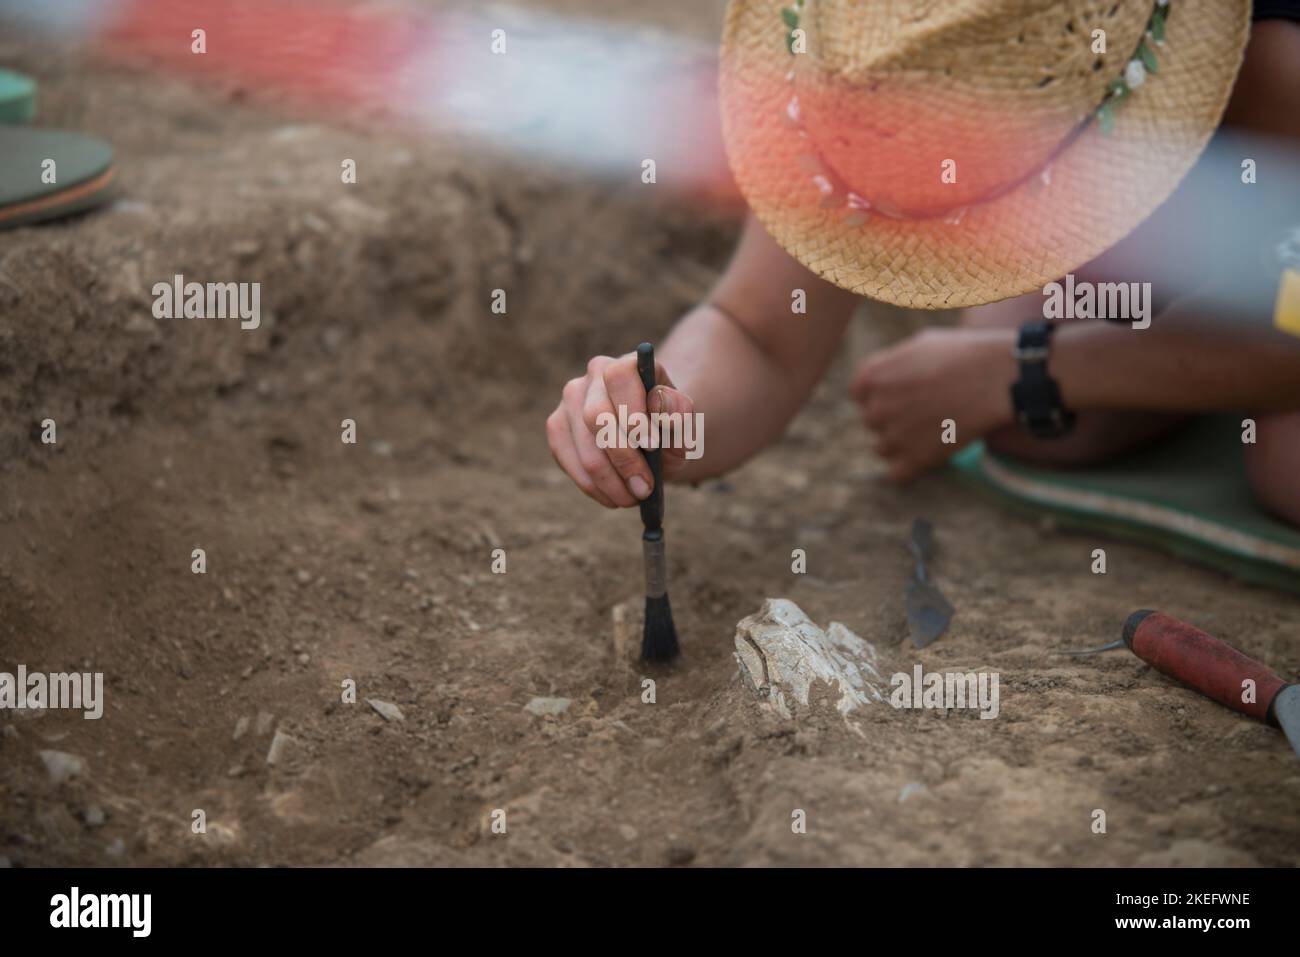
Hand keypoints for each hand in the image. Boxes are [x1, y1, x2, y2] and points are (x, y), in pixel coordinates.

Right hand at [546, 353, 695, 507]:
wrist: (652, 438)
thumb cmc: (667, 429)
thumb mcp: (684, 426)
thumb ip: (681, 419)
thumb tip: (666, 415)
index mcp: (629, 364)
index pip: (620, 377)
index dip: (633, 412)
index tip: (651, 446)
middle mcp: (595, 375)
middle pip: (596, 415)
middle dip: (622, 457)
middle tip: (644, 488)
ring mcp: (571, 400)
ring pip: (583, 445)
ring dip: (610, 480)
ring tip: (634, 497)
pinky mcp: (557, 426)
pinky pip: (568, 460)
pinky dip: (593, 486)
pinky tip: (614, 496)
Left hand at [851, 327, 1016, 481]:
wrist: (996, 379)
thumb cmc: (964, 355)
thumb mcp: (920, 344)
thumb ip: (894, 364)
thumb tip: (887, 377)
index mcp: (872, 376)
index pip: (859, 395)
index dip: (881, 396)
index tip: (902, 395)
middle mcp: (876, 407)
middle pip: (872, 422)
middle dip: (892, 419)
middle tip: (923, 414)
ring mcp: (894, 436)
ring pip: (883, 448)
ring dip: (901, 445)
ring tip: (930, 433)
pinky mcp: (915, 459)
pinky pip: (897, 474)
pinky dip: (910, 469)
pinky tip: (927, 456)